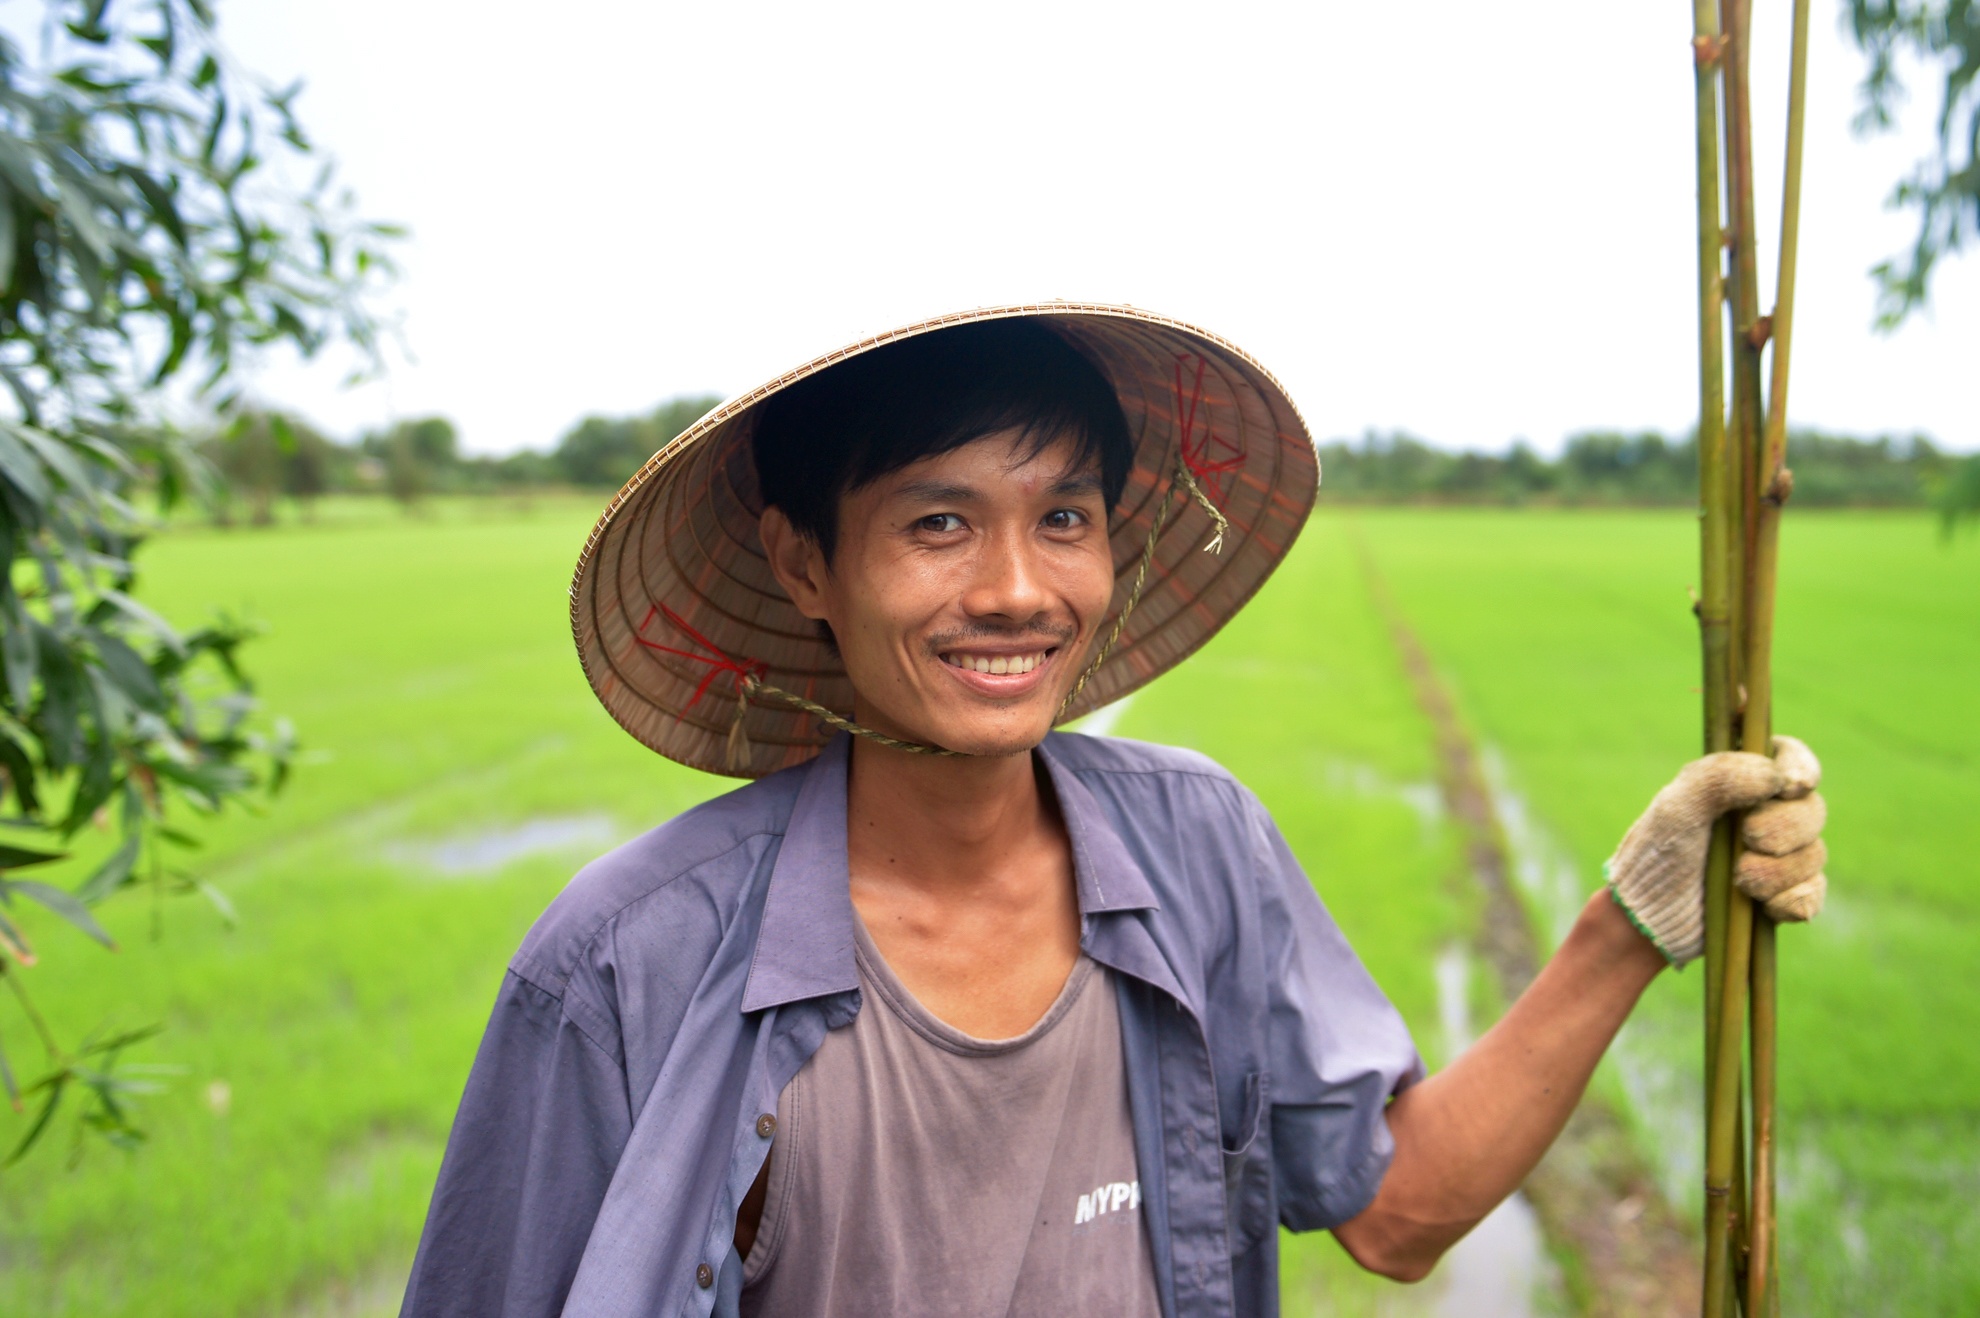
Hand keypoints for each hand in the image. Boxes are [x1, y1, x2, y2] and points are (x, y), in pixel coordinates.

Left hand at [1605, 736, 1826, 966]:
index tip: (1791, 787)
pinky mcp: (1781, 895)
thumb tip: (1776, 776)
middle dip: (1785, 827)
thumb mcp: (1676, 808)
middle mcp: (1764, 814)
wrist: (1649, 920)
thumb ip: (1719, 779)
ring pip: (1814, 854)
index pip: (1790, 758)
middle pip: (1811, 808)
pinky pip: (1812, 894)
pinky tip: (1765, 906)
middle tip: (1748, 841)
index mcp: (1738, 782)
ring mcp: (1777, 856)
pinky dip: (1793, 900)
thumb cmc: (1656, 854)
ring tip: (1740, 881)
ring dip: (1780, 870)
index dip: (1802, 768)